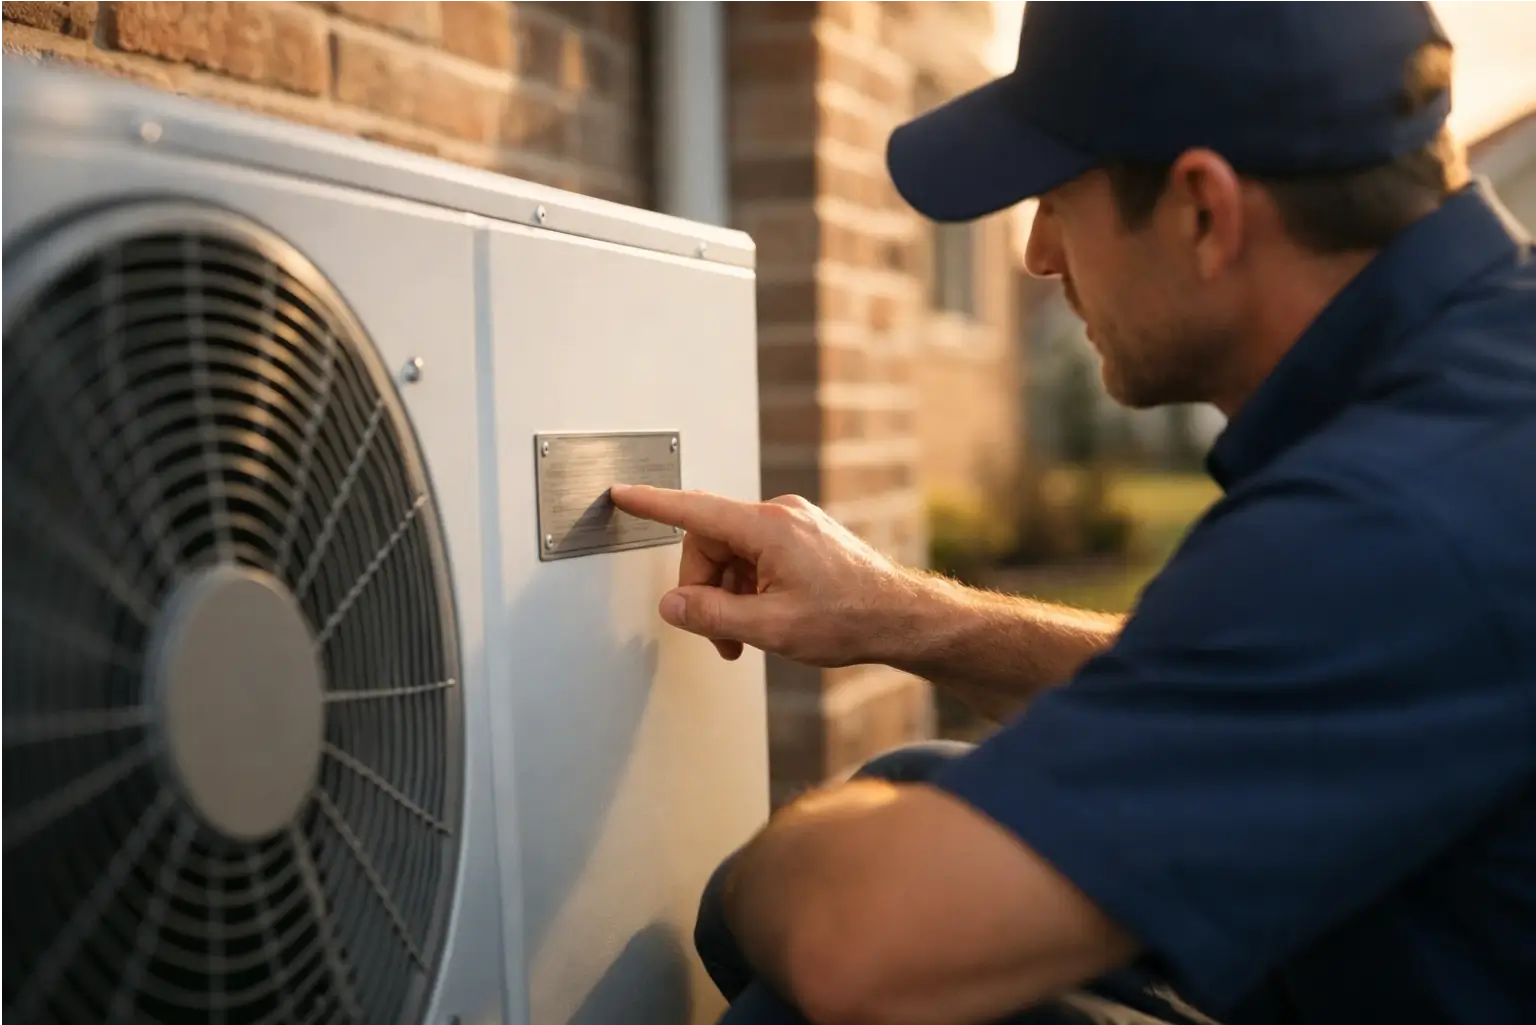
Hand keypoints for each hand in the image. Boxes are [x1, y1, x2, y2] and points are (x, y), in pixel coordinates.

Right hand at [608, 485, 912, 665]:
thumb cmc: (850, 618)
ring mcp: (792, 525)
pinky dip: (750, 589)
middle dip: (705, 592)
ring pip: (731, 556)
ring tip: (749, 638)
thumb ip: (713, 615)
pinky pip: (755, 558)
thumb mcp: (771, 628)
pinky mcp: (802, 537)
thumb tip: (673, 605)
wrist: (902, 617)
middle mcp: (778, 515)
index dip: (652, 504)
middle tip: (721, 637)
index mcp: (767, 527)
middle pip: (709, 545)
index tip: (622, 493)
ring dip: (729, 597)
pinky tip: (766, 620)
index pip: (693, 511)